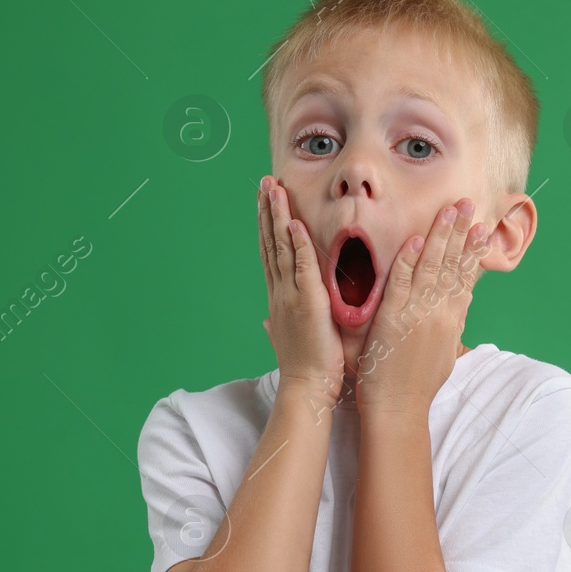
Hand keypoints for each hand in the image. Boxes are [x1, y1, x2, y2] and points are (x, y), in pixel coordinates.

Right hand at [258, 176, 342, 408]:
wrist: (307, 388)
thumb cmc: (304, 367)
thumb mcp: (289, 340)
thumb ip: (277, 325)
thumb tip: (264, 321)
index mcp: (278, 298)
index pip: (270, 254)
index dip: (266, 226)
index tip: (264, 202)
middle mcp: (279, 292)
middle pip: (269, 243)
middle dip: (266, 210)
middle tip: (263, 183)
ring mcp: (290, 295)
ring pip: (280, 248)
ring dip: (276, 216)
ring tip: (273, 189)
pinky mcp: (307, 302)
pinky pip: (301, 267)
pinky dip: (296, 244)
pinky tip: (293, 222)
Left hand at [353, 198, 488, 415]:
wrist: (399, 407)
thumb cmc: (417, 384)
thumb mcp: (445, 352)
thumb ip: (453, 325)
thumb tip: (463, 305)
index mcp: (452, 320)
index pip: (465, 277)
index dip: (473, 250)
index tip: (481, 227)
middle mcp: (440, 313)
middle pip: (453, 265)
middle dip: (461, 232)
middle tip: (468, 204)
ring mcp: (418, 313)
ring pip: (431, 267)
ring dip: (440, 236)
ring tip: (449, 210)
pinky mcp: (394, 317)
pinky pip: (401, 282)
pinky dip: (408, 260)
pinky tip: (414, 240)